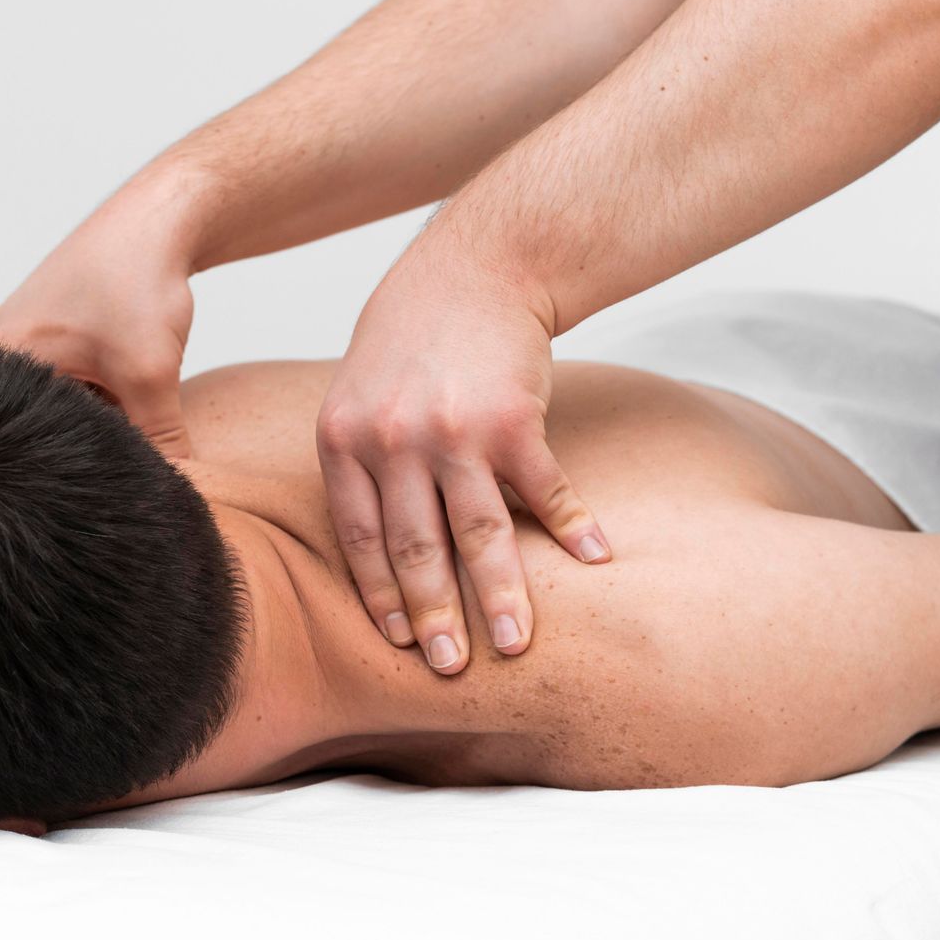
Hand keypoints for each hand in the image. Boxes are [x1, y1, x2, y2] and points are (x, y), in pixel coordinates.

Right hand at [0, 188, 196, 458]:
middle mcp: (1, 352)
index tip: (122, 478)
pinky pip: (81, 384)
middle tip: (137, 446)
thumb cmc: (139, 279)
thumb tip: (177, 496)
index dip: (83, 460)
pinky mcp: (57, 334)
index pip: (36, 436)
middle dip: (97, 437)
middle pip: (51, 424)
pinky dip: (113, 392)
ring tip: (138, 400)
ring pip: (72, 406)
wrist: (161, 216)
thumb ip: (160, 441)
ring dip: (109, 413)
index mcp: (0, 359)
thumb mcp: (151, 373)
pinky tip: (137, 384)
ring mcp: (28, 341)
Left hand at [316, 233, 609, 674]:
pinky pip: (544, 490)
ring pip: (479, 534)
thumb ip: (359, 463)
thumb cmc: (414, 334)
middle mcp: (392, 439)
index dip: (381, 598)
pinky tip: (595, 559)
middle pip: (416, 550)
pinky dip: (572, 527)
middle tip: (451, 672)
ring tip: (519, 644)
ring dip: (503, 596)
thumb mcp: (358, 392)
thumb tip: (371, 550)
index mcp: (343, 438)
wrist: (476, 267)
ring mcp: (454, 430)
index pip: (360, 539)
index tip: (399, 645)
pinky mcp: (513, 419)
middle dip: (437, 618)